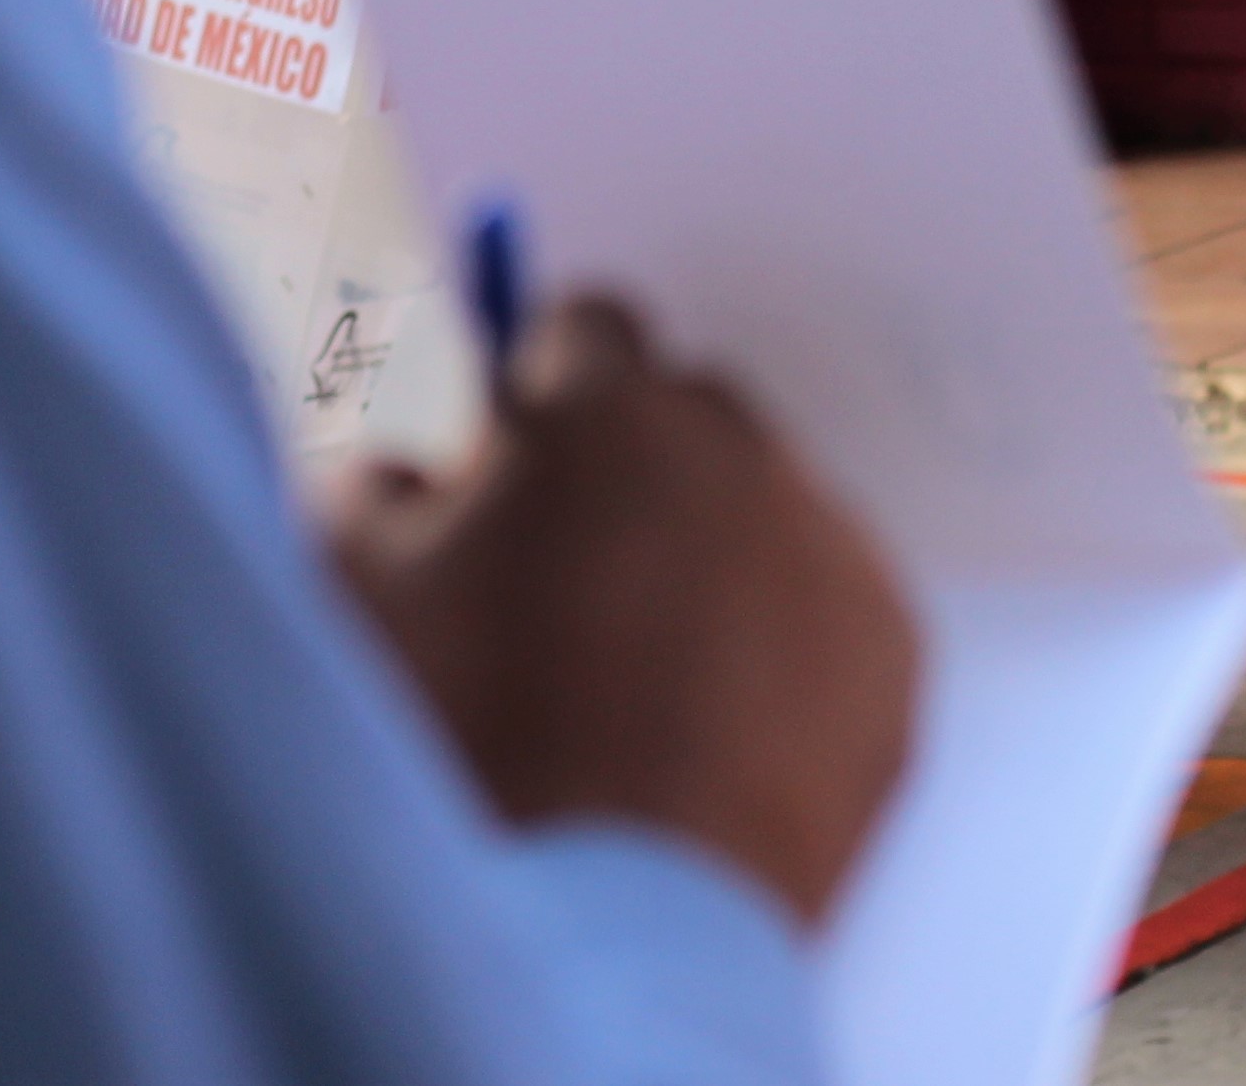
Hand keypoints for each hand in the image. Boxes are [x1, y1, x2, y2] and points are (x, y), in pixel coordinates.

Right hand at [328, 294, 916, 927]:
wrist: (612, 921)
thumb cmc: (470, 749)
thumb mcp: (356, 590)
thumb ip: (378, 484)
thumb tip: (411, 464)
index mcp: (607, 417)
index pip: (588, 324)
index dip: (543, 385)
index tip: (521, 444)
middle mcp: (740, 457)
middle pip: (688, 412)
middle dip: (631, 464)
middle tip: (570, 568)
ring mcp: (831, 552)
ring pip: (764, 510)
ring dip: (708, 552)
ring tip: (640, 670)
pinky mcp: (890, 652)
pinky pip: (828, 606)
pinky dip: (781, 640)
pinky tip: (714, 723)